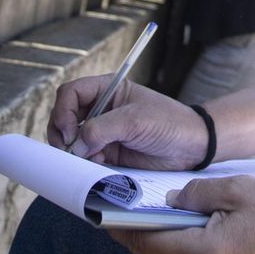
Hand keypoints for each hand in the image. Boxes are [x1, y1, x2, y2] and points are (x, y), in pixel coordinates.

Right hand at [47, 76, 207, 169]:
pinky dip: (85, 162)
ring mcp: (104, 131)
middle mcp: (101, 109)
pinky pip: (86, 157)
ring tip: (87, 158)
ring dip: (73, 150)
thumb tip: (76, 144)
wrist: (192, 146)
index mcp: (107, 89)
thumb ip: (102, 130)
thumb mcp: (135, 121)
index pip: (71, 93)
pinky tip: (98, 164)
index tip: (71, 132)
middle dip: (62, 133)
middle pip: (65, 116)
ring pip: (72, 139)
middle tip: (69, 149)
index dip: (64, 111)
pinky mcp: (109, 152)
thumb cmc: (170, 123)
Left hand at [111, 176, 254, 253]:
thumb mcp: (240, 189)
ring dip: (184, 242)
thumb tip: (169, 200)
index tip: (105, 211)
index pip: (147, 243)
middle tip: (165, 202)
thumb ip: (195, 192)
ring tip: (209, 219)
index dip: (123, 226)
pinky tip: (222, 238)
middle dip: (161, 229)